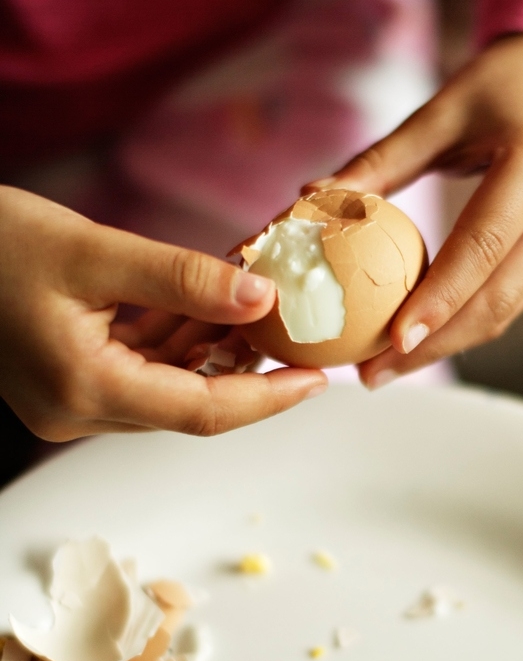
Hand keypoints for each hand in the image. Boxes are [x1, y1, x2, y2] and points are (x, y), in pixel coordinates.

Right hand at [0, 186, 326, 440]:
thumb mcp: (95, 249)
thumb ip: (183, 279)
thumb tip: (262, 298)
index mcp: (85, 387)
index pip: (203, 411)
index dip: (268, 398)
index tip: (317, 381)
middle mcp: (77, 411)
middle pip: (190, 404)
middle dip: (245, 368)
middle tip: (292, 328)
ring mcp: (70, 403)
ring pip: (168, 388)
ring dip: (211, 351)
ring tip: (252, 305)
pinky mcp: (68, 385)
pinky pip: (141, 373)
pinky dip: (176, 344)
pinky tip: (202, 308)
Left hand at [304, 34, 522, 387]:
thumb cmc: (493, 89)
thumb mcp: (436, 113)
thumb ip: (379, 161)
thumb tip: (309, 199)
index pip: (482, 247)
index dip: (439, 299)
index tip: (392, 341)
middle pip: (499, 298)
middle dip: (437, 345)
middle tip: (376, 373)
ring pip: (508, 309)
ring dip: (448, 345)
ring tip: (388, 368)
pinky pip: (510, 297)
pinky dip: (464, 324)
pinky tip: (421, 340)